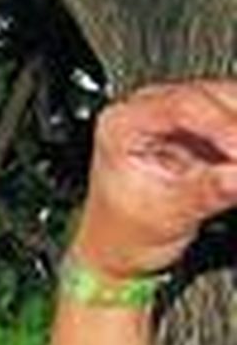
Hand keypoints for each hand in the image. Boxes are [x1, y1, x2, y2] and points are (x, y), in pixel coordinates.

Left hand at [71, 80, 236, 279]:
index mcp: (122, 123)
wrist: (120, 247)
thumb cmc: (123, 230)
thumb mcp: (164, 216)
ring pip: (234, 103)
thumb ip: (206, 192)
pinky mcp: (205, 125)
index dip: (223, 125)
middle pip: (216, 98)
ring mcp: (179, 113)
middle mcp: (149, 108)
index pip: (182, 107)